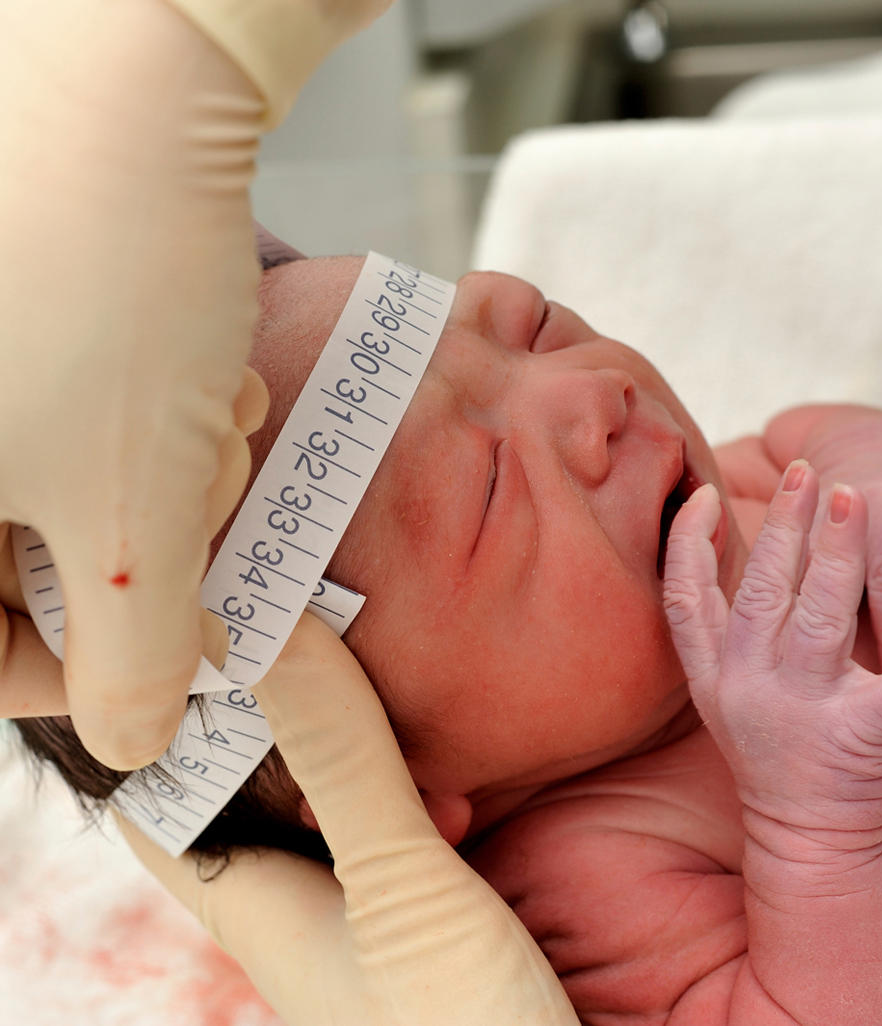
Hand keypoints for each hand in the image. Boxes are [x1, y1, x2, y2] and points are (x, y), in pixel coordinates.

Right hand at [0, 0, 276, 767]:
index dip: (61, 673)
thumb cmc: (117, 292)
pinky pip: (65, 405)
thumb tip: (133, 737)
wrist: (138, 72)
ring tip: (217, 409)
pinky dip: (148, 411)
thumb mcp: (134, 508)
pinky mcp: (13, 302)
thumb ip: (129, 649)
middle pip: (12, 556)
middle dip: (140, 544)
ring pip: (53, 479)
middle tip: (208, 494)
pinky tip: (204, 364)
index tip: (163, 660)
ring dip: (161, 471)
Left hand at [120, 614, 577, 1025]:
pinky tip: (458, 789)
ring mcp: (361, 910)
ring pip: (331, 800)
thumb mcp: (396, 886)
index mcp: (252, 900)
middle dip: (271, 712)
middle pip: (249, 786)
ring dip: (354, 748)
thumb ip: (341, 763)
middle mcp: (296, 902)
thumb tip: (274, 630)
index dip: (161, 720)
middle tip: (306, 636)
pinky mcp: (424, 915)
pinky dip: (417, 791)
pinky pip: (397, 829)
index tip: (195, 634)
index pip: (161, 800)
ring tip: (390, 705)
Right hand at [663, 464, 881, 855]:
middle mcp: (747, 684)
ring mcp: (800, 709)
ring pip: (820, 617)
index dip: (689, 544)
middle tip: (808, 473)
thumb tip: (720, 557)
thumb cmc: (773, 747)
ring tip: (858, 499)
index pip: (685, 598)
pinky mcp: (859, 735)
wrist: (804, 835)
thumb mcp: (726, 692)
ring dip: (841, 554)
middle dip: (785, 526)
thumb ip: (724, 632)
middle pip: (762, 590)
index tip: (705, 496)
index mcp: (714, 671)